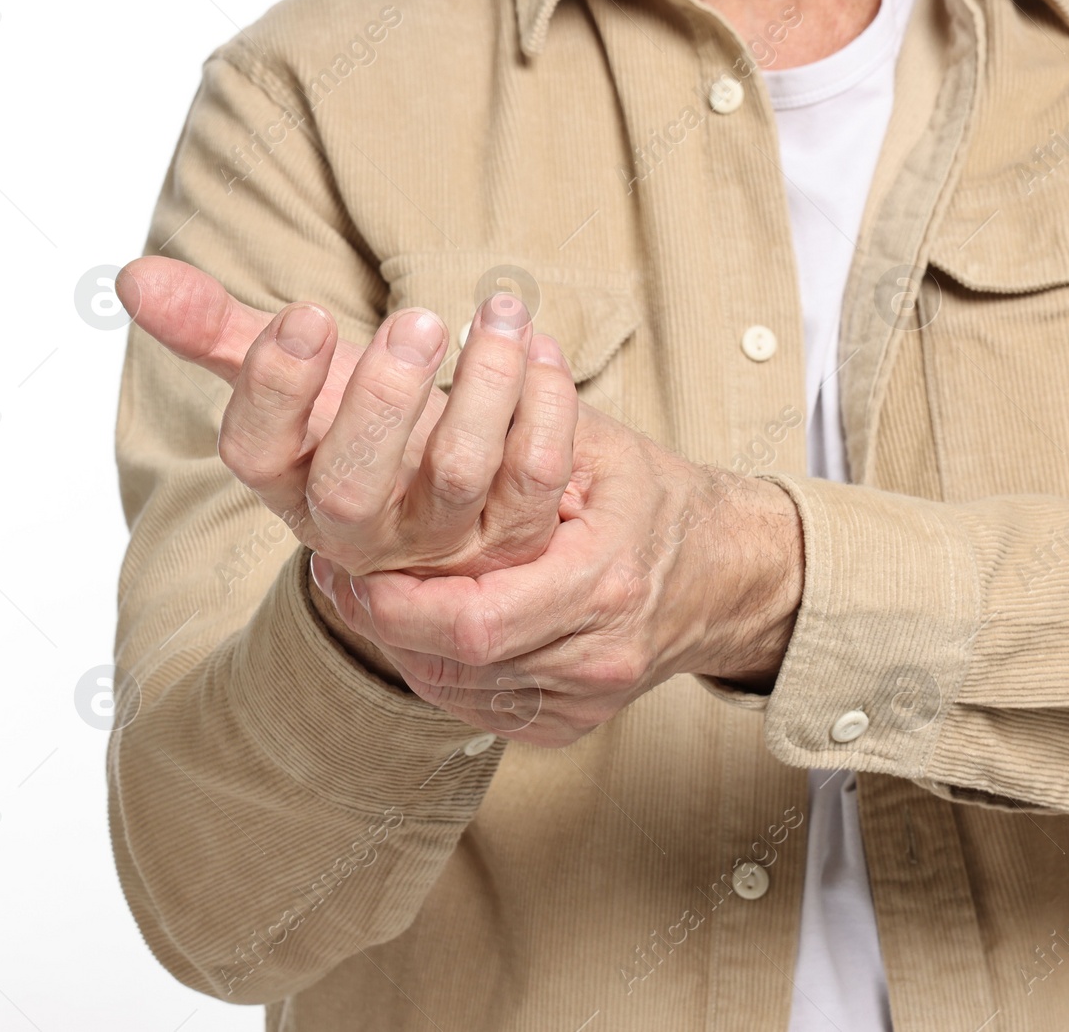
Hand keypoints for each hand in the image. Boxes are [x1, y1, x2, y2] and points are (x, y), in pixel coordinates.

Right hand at [117, 256, 580, 576]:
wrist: (440, 498)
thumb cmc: (354, 421)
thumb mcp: (294, 376)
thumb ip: (216, 330)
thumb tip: (129, 278)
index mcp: (289, 483)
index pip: (255, 454)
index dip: (275, 388)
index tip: (306, 315)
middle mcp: (358, 527)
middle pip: (355, 488)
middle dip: (384, 401)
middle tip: (416, 317)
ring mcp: (439, 539)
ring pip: (459, 476)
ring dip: (484, 387)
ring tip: (496, 310)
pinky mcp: (514, 537)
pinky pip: (535, 477)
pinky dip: (544, 404)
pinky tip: (535, 342)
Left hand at [309, 401, 804, 745]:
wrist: (729, 578)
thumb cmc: (650, 500)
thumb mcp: (598, 445)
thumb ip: (531, 414)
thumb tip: (476, 345)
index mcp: (603, 583)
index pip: (475, 617)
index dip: (401, 602)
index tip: (349, 565)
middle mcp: (594, 656)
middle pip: (458, 659)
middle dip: (385, 623)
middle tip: (340, 578)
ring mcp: (581, 699)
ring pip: (457, 689)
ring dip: (402, 643)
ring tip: (364, 593)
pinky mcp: (566, 724)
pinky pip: (477, 706)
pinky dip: (436, 667)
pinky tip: (412, 628)